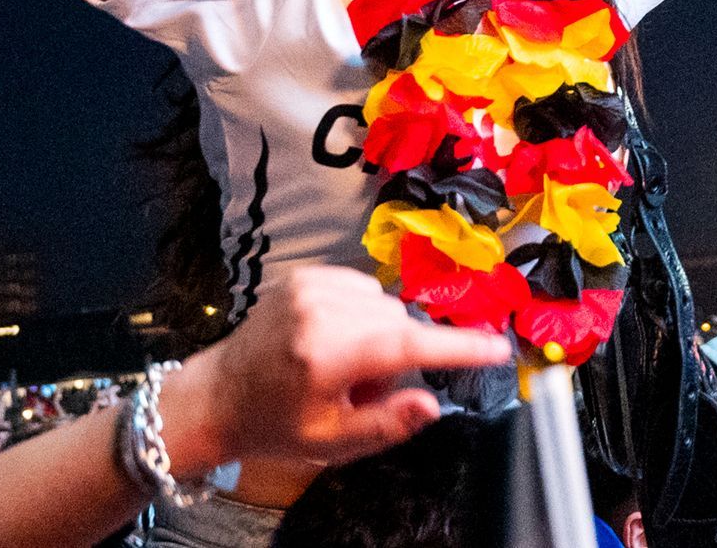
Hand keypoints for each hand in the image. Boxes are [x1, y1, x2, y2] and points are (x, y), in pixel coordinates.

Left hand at [176, 266, 510, 467]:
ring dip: (381, 331)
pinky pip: (363, 288)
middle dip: (398, 353)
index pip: (408, 344)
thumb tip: (432, 403)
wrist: (219, 395)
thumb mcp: (332, 442)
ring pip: (385, 303)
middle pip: (399, 322)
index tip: (497, 346)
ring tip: (346, 363)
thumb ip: (386, 424)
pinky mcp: (304, 274)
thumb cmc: (276, 424)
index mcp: (326, 356)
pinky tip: (334, 337)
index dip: (458, 346)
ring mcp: (310, 287)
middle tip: (365, 388)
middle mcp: (320, 312)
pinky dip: (362, 312)